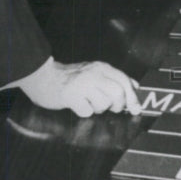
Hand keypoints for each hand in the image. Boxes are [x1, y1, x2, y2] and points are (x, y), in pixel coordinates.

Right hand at [17, 56, 140, 116]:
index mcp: (102, 67)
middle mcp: (94, 73)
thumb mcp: (96, 72)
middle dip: (117, 105)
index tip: (137, 109)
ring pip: (103, 105)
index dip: (133, 97)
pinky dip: (84, 112)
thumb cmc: (71, 78)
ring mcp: (82, 84)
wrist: (44, 77)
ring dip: (97, 109)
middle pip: (118, 94)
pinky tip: (77, 104)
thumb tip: (136, 86)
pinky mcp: (71, 96)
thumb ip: (115, 78)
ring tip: (88, 102)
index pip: (124, 81)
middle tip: (109, 107)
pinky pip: (87, 112)